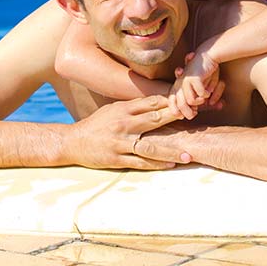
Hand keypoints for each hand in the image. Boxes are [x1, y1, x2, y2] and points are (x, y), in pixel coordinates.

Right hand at [69, 94, 186, 169]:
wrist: (73, 142)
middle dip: (174, 119)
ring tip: (187, 155)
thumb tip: (158, 102)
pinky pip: (139, 163)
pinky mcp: (116, 159)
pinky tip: (170, 165)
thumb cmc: (97, 124)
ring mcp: (120, 143)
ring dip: (170, 151)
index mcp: (123, 110)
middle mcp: (123, 125)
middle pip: (153, 121)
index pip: (150, 103)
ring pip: (149, 147)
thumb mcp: (113, 109)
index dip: (169, 103)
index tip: (187, 101)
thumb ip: (134, 107)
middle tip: (194, 118)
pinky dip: (156, 165)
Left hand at [169, 50, 220, 119]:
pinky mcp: (193, 78)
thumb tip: (198, 111)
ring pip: (190, 101)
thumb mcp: (199, 86)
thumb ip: (198, 98)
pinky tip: (208, 92)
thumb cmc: (204, 72)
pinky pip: (200, 94)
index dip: (176, 111)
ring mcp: (185, 80)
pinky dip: (205, 95)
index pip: (171, 101)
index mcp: (178, 85)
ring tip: (204, 98)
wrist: (208, 56)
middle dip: (189, 113)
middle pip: (181, 105)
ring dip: (199, 102)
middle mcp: (179, 83)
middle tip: (195, 113)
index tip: (184, 116)